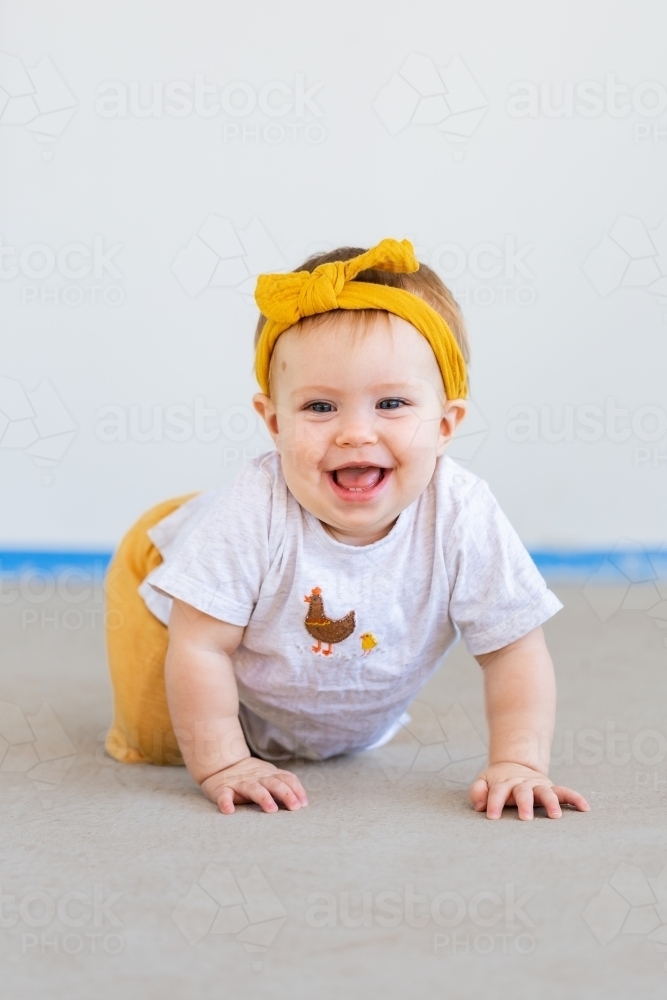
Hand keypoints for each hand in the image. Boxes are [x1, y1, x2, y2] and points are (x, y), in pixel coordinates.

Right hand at [200, 756, 308, 814]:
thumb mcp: (268, 776)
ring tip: (271, 809)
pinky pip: (224, 795)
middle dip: (286, 794)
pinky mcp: (222, 789)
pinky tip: (229, 811)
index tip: (304, 804)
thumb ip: (283, 784)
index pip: (286, 779)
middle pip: (274, 783)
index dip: (297, 790)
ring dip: (263, 798)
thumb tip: (303, 802)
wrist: (220, 765)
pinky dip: (226, 803)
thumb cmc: (250, 776)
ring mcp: (240, 783)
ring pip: (253, 788)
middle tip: (295, 807)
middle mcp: (256, 777)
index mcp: (269, 775)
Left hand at [469, 761, 589, 820]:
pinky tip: (584, 808)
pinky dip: (575, 798)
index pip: (497, 792)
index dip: (493, 803)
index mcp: (505, 783)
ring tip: (555, 816)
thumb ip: (478, 791)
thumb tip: (479, 806)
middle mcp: (522, 784)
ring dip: (551, 803)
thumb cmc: (498, 782)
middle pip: (523, 792)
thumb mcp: (484, 782)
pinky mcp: (551, 789)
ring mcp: (538, 786)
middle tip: (525, 818)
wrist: (515, 766)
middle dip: (524, 804)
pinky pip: (565, 793)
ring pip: (546, 792)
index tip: (491, 816)